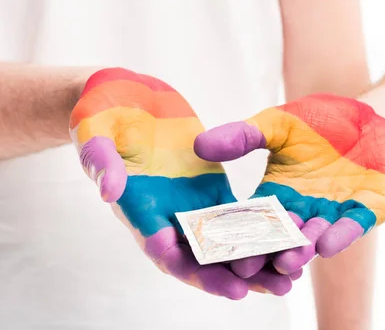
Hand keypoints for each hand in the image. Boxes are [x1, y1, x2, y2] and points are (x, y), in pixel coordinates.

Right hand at [69, 68, 297, 298]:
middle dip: (233, 276)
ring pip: (224, 240)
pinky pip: (238, 210)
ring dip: (254, 260)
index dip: (194, 271)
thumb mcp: (95, 131)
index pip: (164, 250)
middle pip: (200, 256)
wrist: (126, 93)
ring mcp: (190, 200)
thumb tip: (111, 192)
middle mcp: (166, 213)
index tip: (228, 288)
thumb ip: (102, 160)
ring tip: (290, 278)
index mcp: (138, 207)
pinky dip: (260, 227)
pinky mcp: (210, 184)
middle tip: (272, 290)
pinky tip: (289, 237)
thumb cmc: (102, 112)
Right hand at [194, 93, 384, 275]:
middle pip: (279, 237)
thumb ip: (242, 136)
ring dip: (300, 251)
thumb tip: (199, 145)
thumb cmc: (320, 119)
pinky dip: (339, 236)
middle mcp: (302, 209)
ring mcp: (334, 213)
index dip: (235, 230)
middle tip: (246, 268)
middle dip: (264, 252)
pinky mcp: (366, 211)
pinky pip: (351, 226)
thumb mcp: (276, 124)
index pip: (251, 217)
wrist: (371, 115)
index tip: (215, 244)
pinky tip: (325, 245)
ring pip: (313, 238)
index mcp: (276, 193)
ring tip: (286, 260)